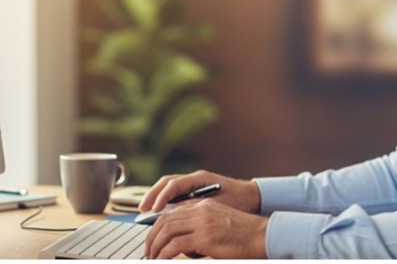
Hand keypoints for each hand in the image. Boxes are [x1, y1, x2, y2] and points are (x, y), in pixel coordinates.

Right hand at [138, 170, 260, 214]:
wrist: (253, 197)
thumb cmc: (239, 201)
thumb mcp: (218, 206)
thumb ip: (198, 209)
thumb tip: (178, 217)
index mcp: (200, 178)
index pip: (174, 184)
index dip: (162, 196)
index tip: (154, 210)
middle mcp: (195, 178)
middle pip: (166, 182)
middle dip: (152, 195)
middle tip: (142, 209)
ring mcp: (194, 183)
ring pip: (168, 186)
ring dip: (156, 197)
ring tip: (146, 210)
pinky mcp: (195, 190)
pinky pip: (175, 193)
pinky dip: (165, 200)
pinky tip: (160, 212)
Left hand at [144, 199, 267, 258]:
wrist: (262, 236)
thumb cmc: (244, 236)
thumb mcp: (219, 225)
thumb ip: (201, 229)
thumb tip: (184, 245)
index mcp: (204, 205)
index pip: (173, 212)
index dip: (158, 226)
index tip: (152, 239)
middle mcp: (200, 210)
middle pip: (165, 220)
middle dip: (152, 236)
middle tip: (148, 251)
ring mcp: (202, 222)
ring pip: (166, 231)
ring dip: (155, 246)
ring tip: (152, 258)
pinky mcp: (204, 237)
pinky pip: (175, 245)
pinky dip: (164, 254)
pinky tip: (162, 260)